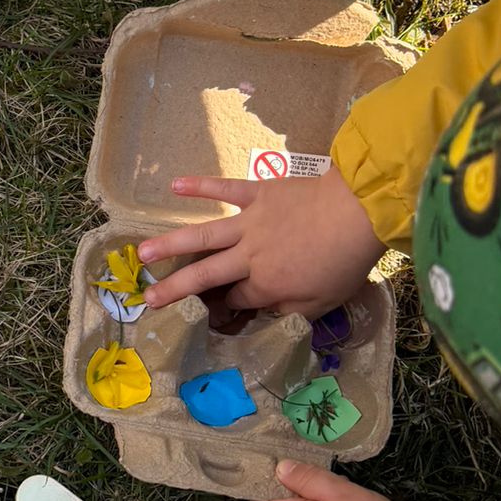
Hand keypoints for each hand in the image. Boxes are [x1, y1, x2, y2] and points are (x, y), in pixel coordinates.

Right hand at [138, 170, 382, 319]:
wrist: (359, 212)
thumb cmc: (344, 262)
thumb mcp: (322, 303)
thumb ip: (288, 312)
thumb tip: (262, 315)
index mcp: (265, 285)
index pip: (235, 301)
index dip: (224, 309)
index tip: (213, 313)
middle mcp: (248, 256)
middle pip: (205, 275)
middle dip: (174, 289)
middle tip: (146, 297)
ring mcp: (249, 222)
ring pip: (203, 236)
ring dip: (171, 244)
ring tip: (142, 252)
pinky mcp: (257, 193)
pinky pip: (224, 188)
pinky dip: (199, 186)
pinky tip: (173, 185)